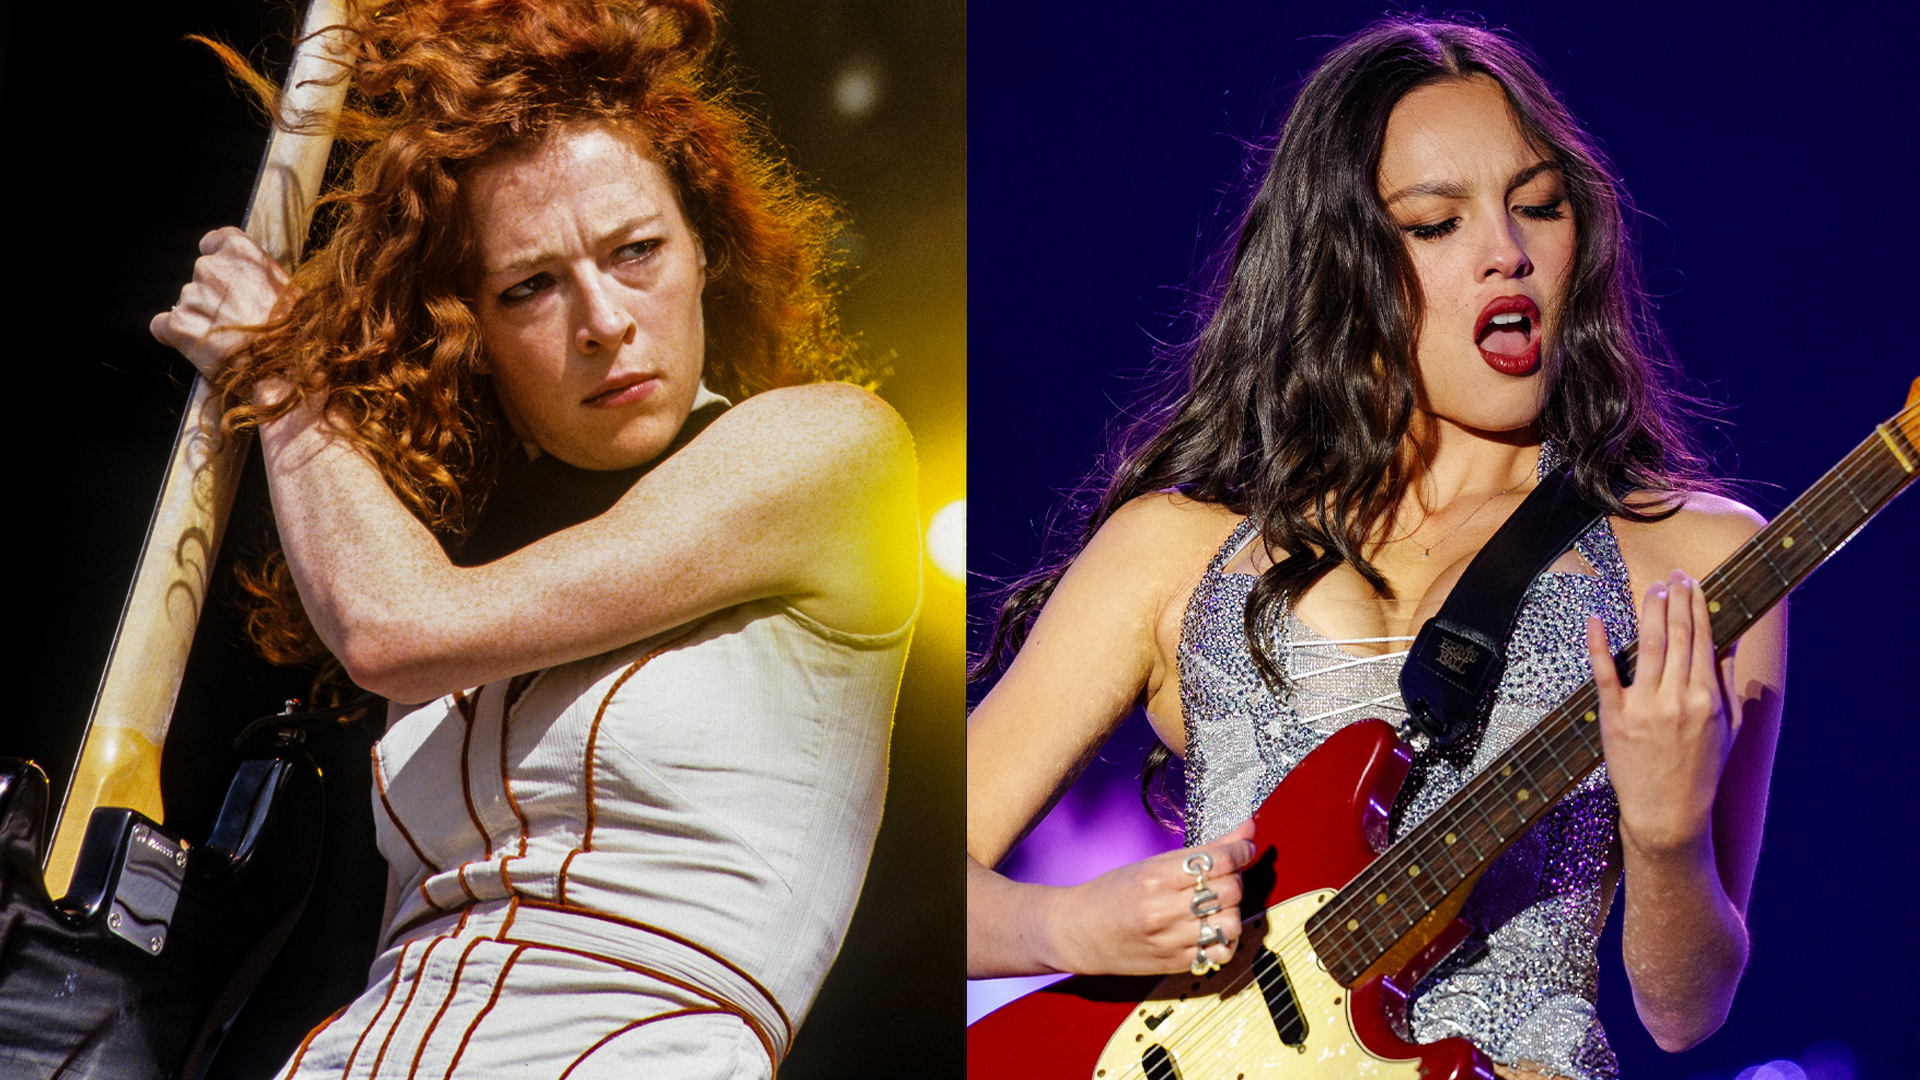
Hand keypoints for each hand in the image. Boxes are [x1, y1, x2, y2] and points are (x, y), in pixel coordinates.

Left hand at [149, 227, 289, 380]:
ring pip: (188, 303)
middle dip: (214, 296)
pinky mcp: (179, 324)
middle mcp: (211, 268)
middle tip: (236, 320)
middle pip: (202, 276)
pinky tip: (201, 347)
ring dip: (201, 319)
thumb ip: (261, 278)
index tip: (226, 276)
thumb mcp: (289, 290)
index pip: (215, 242)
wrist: (287, 366)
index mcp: (241, 254)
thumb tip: (251, 286)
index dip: (220, 261)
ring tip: (227, 340)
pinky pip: (164, 326)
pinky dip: (177, 336)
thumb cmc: (295, 331)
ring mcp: (192, 295)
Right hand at [1046, 820, 1257, 975]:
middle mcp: (1164, 910)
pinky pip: (1221, 951)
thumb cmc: (1112, 893)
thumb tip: (1245, 829)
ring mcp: (1172, 940)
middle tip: (1226, 872)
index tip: (1244, 846)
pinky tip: (1212, 927)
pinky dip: (1225, 938)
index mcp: (1154, 877)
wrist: (1079, 932)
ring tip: (1219, 902)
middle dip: (1236, 876)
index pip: (1216, 861)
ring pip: (1231, 922)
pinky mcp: (1178, 963)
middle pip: (1229, 890)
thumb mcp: (1151, 864)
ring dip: (1233, 909)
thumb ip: (1202, 851)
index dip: (1240, 850)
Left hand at [1587, 570, 1735, 859]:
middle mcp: (1677, 698)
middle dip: (1675, 599)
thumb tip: (1730, 641)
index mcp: (1707, 698)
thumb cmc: (1701, 770)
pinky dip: (1599, 644)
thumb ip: (1727, 682)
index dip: (1696, 606)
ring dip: (1649, 612)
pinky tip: (1596, 619)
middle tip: (1673, 576)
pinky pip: (1605, 673)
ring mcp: (1645, 707)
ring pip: (1647, 646)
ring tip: (1652, 590)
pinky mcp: (1615, 717)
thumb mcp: (1728, 727)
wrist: (1669, 813)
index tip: (1693, 582)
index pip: (1702, 639)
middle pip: (1676, 635)